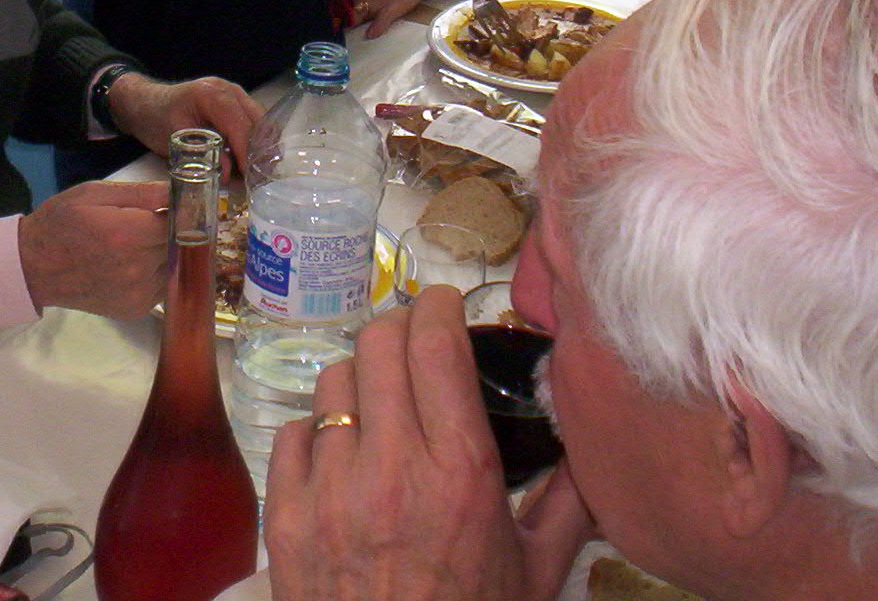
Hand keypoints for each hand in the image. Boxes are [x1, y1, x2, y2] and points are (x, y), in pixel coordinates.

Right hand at [18, 179, 167, 315]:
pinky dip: (155, 273)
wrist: (34, 266)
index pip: (181, 222)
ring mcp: (138, 293)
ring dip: (164, 254)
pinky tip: (132, 264)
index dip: (179, 212)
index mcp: (129, 234)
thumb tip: (179, 193)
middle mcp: (137, 268)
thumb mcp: (96, 193)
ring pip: (174, 267)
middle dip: (170, 233)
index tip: (170, 207)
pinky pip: (161, 286)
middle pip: (179, 246)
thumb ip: (142, 192)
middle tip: (146, 223)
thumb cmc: (62, 221)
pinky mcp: (135, 309)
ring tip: (136, 244)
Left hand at [105, 71, 261, 171]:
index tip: (250, 176)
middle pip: (257, 121)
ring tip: (258, 173)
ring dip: (262, 147)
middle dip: (261, 151)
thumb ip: (202, 155)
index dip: (247, 152)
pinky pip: (253, 122)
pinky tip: (250, 161)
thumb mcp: (174, 140)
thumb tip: (227, 175)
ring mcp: (234, 94)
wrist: (145, 103)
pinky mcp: (236, 103)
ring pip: (260, 121)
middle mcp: (228, 90)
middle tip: (260, 179)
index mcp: (211, 95)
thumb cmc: (155, 118)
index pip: (239, 125)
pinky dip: (255, 141)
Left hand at [262, 288, 588, 600]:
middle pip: (378, 344)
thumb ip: (569, 499)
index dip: (438, 307)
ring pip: (333, 381)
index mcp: (459, 472)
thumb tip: (590, 442)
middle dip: (399, 331)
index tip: (445, 306)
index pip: (434, 345)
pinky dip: (316, 433)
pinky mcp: (287, 515)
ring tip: (378, 406)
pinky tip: (340, 455)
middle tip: (414, 345)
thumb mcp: (537, 570)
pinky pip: (292, 433)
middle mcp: (391, 468)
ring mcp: (331, 489)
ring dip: (359, 382)